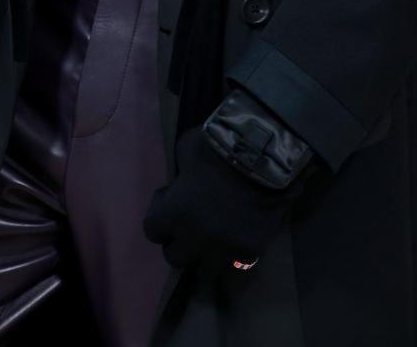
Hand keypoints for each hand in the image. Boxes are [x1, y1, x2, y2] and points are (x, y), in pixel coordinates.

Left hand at [142, 123, 305, 272]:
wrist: (265, 156)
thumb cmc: (219, 147)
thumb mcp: (186, 150)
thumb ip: (179, 174)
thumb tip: (181, 184)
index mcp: (175, 214)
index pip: (151, 231)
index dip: (159, 215)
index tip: (170, 200)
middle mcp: (196, 239)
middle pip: (174, 257)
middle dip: (178, 239)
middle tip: (189, 221)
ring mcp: (224, 250)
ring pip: (206, 269)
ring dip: (205, 252)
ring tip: (214, 233)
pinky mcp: (251, 251)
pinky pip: (236, 261)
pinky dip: (234, 250)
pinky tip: (238, 231)